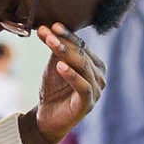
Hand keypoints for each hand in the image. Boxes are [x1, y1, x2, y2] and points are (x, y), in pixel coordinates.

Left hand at [19, 24, 105, 143]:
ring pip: (82, 67)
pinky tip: (60, 67)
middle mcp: (99, 76)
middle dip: (64, 42)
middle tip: (48, 32)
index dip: (68, 35)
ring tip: (51, 43)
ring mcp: (96, 91)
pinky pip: (82, 86)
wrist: (47, 118)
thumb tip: (44, 27)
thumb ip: (53, 48)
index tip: (53, 25)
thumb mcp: (54, 65)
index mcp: (95, 64)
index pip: (82, 45)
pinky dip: (72, 75)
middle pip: (82, 54)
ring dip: (65, 53)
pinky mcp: (88, 104)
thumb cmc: (54, 90)